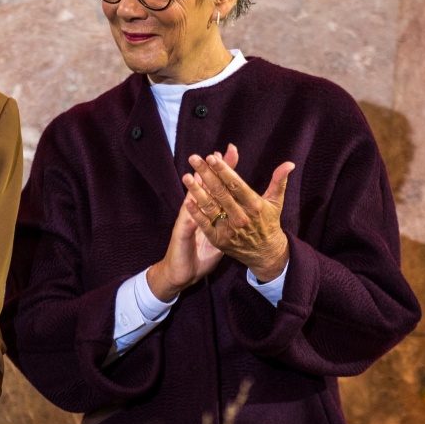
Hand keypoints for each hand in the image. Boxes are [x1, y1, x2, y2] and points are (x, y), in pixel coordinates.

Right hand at [147, 145, 238, 300]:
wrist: (182, 272)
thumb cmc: (200, 253)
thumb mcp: (219, 235)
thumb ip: (228, 218)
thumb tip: (242, 206)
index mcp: (207, 210)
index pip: (218, 185)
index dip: (225, 169)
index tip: (232, 151)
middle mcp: (195, 212)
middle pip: (205, 187)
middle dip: (211, 170)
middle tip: (215, 153)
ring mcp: (187, 222)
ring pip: (191, 200)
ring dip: (193, 186)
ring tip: (197, 171)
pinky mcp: (181, 235)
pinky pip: (186, 223)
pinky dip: (188, 212)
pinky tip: (189, 203)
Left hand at [182, 149, 292, 281]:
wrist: (265, 254)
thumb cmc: (269, 223)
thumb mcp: (275, 202)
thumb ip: (279, 181)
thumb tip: (289, 163)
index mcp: (254, 205)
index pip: (236, 184)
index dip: (223, 170)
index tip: (211, 157)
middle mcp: (241, 217)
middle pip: (220, 192)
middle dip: (206, 174)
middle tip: (194, 158)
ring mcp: (229, 229)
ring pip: (210, 207)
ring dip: (196, 191)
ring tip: (186, 176)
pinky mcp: (219, 240)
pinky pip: (205, 224)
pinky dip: (196, 213)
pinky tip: (186, 201)